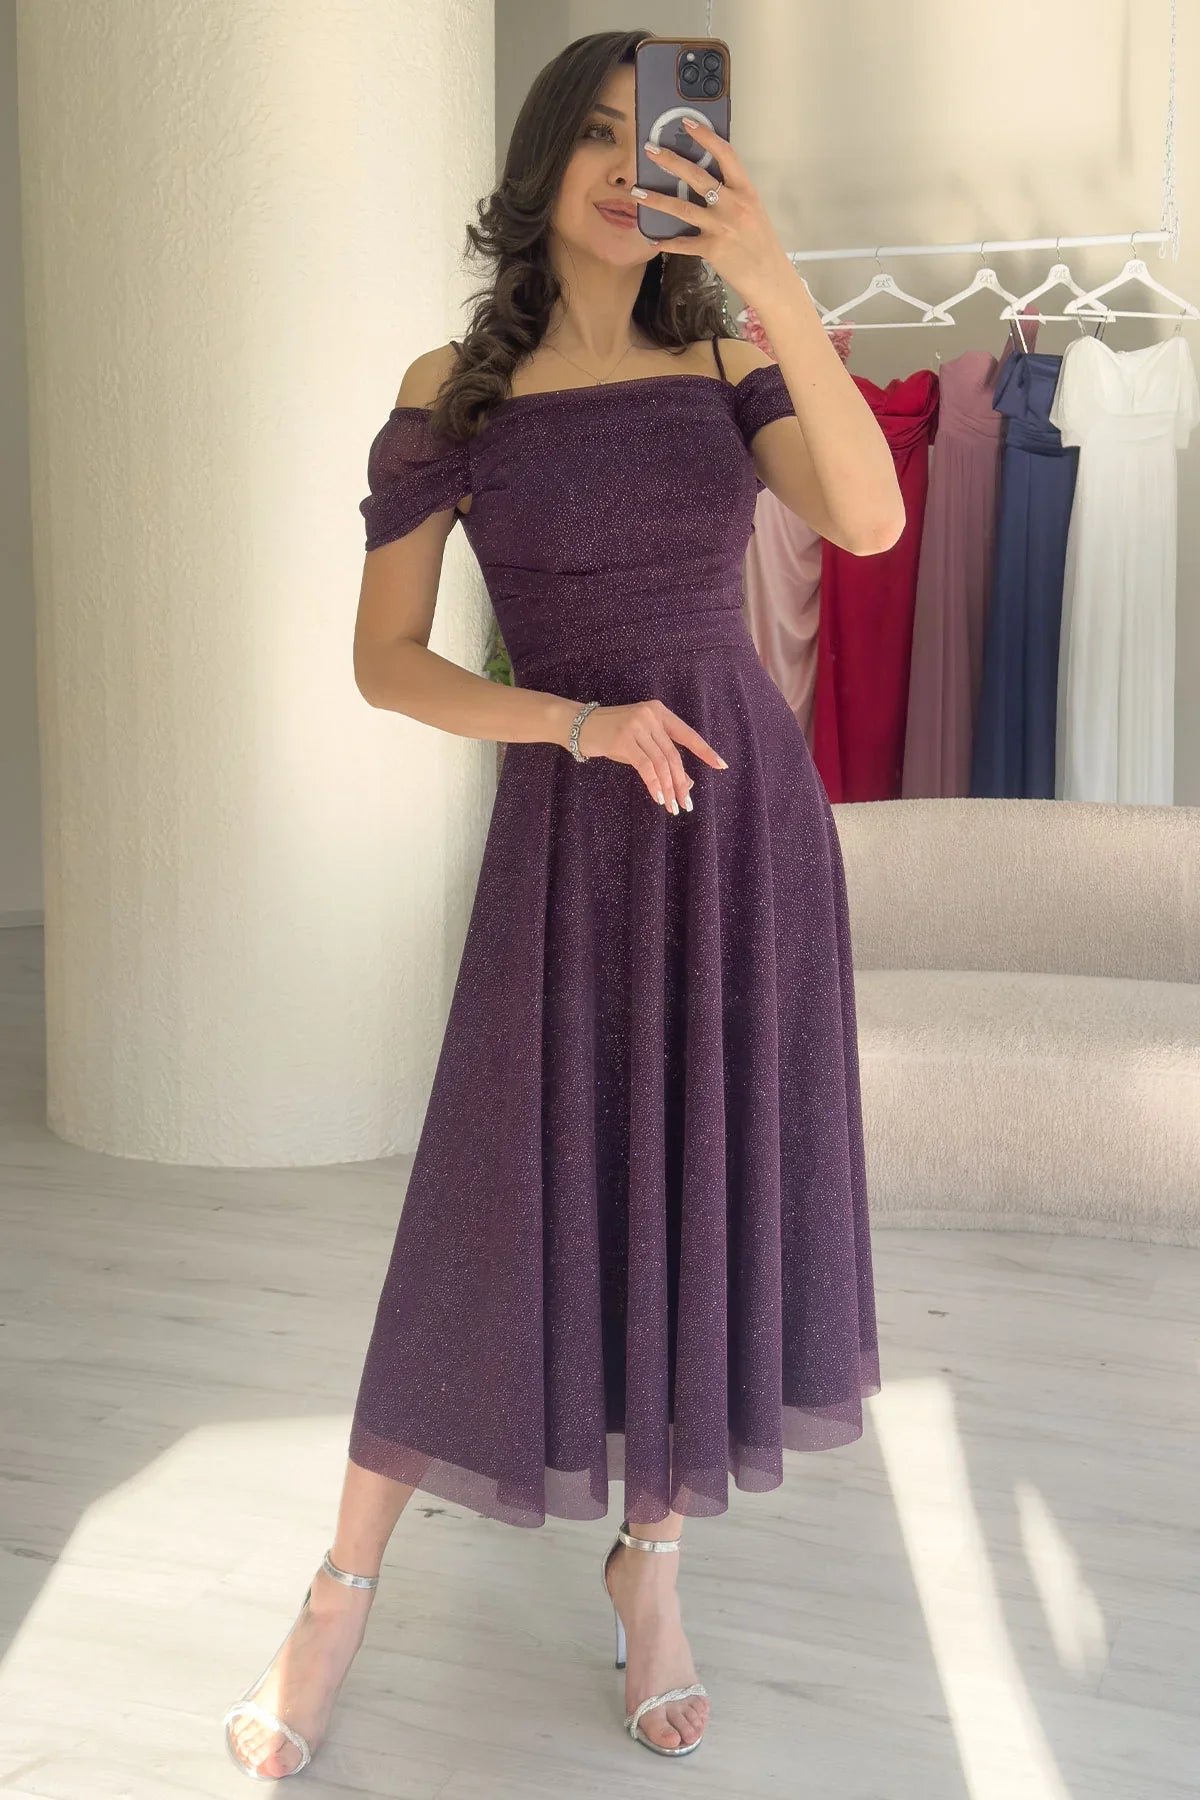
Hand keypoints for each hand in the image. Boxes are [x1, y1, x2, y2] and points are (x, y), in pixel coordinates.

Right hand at [576, 700, 728, 811]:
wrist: (579, 725)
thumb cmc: (612, 736)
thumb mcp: (640, 745)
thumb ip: (661, 759)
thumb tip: (687, 785)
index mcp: (659, 712)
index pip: (687, 734)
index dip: (705, 751)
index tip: (721, 765)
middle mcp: (651, 716)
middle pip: (674, 755)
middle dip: (682, 782)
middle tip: (687, 804)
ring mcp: (637, 726)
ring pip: (661, 763)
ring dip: (669, 788)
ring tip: (672, 807)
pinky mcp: (623, 739)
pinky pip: (645, 766)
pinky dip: (654, 784)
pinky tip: (658, 797)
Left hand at [633, 115, 791, 299]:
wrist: (769, 277)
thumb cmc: (761, 243)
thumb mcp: (752, 210)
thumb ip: (732, 194)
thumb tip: (704, 180)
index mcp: (745, 190)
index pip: (725, 154)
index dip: (706, 136)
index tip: (687, 123)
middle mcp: (732, 205)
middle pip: (697, 176)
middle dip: (670, 161)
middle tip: (650, 150)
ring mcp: (720, 226)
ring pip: (682, 208)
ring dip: (656, 199)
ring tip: (636, 192)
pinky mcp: (711, 249)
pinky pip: (682, 244)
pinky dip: (667, 243)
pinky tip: (653, 239)